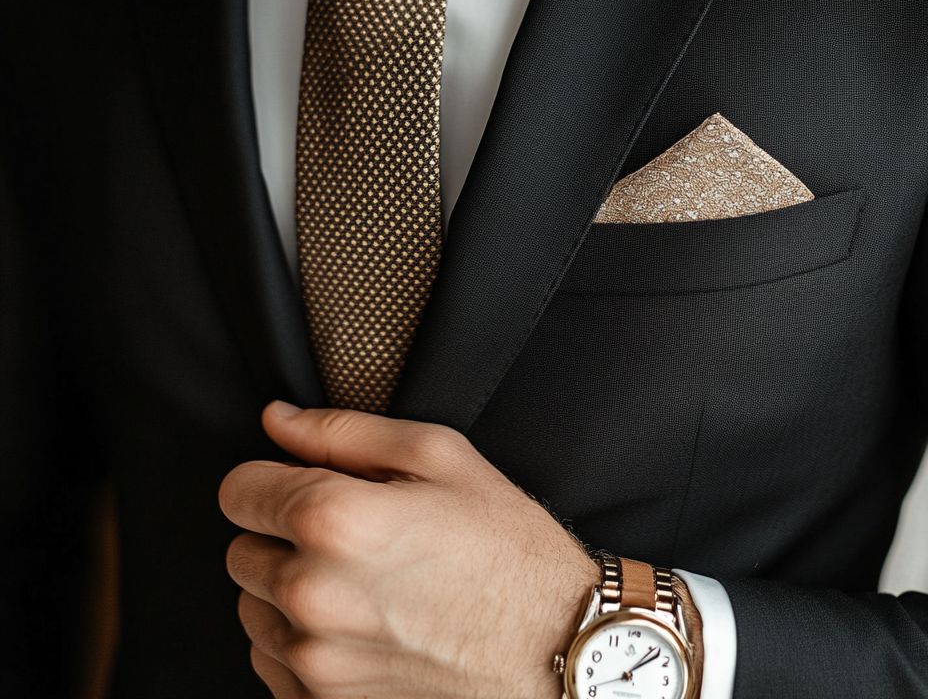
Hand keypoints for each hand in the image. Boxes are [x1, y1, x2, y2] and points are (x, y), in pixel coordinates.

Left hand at [219, 402, 599, 698]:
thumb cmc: (507, 549)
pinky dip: (304, 646)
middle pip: (239, 552)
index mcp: (335, 521)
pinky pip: (274, 669)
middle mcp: (311, 597)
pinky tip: (363, 628)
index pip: (237, 491)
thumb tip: (278, 420)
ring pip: (253, 613)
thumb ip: (343, 431)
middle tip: (349, 536)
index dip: (271, 478)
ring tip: (363, 584)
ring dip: (289, 594)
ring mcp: (317, 664)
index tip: (305, 484)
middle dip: (281, 536)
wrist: (557, 652)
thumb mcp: (439, 456)